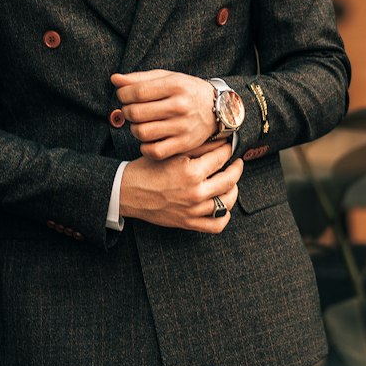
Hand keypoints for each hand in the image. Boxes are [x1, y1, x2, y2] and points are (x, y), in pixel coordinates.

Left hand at [111, 69, 216, 159]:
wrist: (219, 109)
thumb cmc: (187, 91)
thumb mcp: (168, 78)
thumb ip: (140, 79)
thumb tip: (114, 79)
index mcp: (175, 85)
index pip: (137, 92)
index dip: (123, 95)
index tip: (124, 96)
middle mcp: (180, 106)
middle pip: (136, 113)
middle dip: (127, 111)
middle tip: (131, 110)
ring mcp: (183, 127)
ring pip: (141, 132)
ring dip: (134, 128)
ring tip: (139, 123)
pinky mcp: (184, 144)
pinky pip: (154, 151)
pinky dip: (144, 147)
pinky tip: (147, 139)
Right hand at [118, 143, 242, 232]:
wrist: (128, 191)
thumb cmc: (148, 169)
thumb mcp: (171, 153)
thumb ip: (197, 147)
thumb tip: (220, 140)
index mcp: (191, 172)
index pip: (222, 157)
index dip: (228, 150)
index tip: (229, 147)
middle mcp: (195, 192)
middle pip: (230, 180)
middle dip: (237, 168)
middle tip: (236, 163)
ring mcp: (193, 210)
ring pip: (227, 202)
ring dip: (233, 190)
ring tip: (230, 183)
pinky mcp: (188, 223)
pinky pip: (216, 225)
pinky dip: (224, 216)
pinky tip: (222, 206)